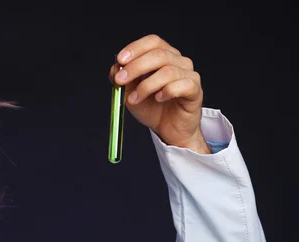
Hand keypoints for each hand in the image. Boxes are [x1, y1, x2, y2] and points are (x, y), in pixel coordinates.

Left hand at [109, 34, 209, 153]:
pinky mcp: (195, 90)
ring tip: (134, 99)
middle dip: (136, 67)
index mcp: (164, 56)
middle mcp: (179, 62)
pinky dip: (167, 91)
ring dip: (146, 86)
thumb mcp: (130, 92)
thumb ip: (122, 78)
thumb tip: (115, 67)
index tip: (120, 60)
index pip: (153, 42)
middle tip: (121, 80)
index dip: (136, 48)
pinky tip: (158, 99)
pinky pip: (182, 85)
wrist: (168, 130)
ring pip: (168, 71)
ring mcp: (189, 75)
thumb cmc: (152, 108)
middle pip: (159, 54)